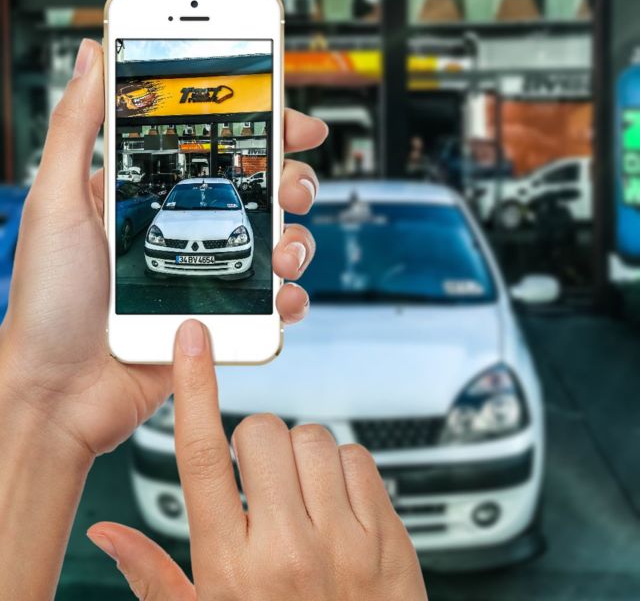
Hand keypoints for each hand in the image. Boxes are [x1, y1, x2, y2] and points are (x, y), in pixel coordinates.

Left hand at [0, 39, 326, 458]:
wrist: (57, 395)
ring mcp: (206, 272)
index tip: (289, 115)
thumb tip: (92, 53)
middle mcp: (184, 226)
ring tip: (281, 250)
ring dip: (297, 237)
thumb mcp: (54, 199)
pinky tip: (282, 295)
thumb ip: (76, 124)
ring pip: (277, 238)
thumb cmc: (47, 301)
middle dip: (290, 179)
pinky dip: (291, 295)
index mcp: (148, 191)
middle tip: (291, 186)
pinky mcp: (221, 317)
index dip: (260, 125)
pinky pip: (273, 300)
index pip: (214, 143)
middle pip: (260, 187)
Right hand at [88, 320, 427, 600]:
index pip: (201, 457)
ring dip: (300, 454)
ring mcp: (344, 541)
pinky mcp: (388, 537)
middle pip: (262, 432)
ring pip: (314, 438)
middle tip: (258, 480)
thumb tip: (108, 534)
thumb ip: (155, 577)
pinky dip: (344, 468)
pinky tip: (335, 505)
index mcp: (231, 569)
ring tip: (299, 497)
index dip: (194, 388)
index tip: (192, 343)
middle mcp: (287, 549)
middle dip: (255, 441)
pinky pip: (359, 457)